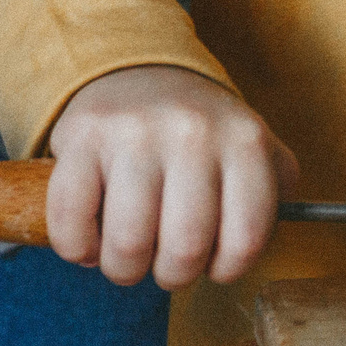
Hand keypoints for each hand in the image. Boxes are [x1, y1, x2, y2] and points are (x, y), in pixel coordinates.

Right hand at [44, 65, 298, 288]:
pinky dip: (78, 250)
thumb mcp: (255, 148)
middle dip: (172, 275)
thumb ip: (275, 194)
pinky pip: (70, 226)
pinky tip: (93, 237)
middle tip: (166, 262)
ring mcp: (134, 131)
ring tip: (129, 252)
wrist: (139, 70)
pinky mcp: (81, 136)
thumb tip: (258, 245)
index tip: (213, 263)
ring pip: (127, 246)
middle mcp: (192, 131)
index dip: (225, 270)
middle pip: (183, 250)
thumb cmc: (201, 132)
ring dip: (124, 269)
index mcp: (245, 140)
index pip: (244, 241)